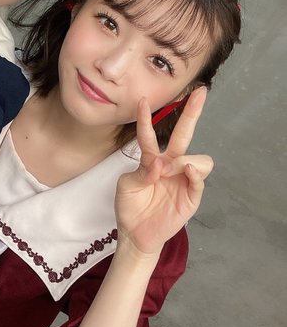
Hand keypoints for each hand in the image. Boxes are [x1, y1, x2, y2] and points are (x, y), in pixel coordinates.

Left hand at [116, 87, 212, 254]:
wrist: (136, 234)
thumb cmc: (130, 207)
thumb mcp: (126, 186)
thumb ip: (140, 173)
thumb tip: (161, 165)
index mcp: (151, 160)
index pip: (150, 135)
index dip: (146, 119)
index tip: (142, 100)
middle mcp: (170, 165)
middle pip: (183, 135)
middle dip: (192, 113)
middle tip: (200, 92)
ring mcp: (182, 178)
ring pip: (197, 158)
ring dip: (183, 160)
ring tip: (168, 174)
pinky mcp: (191, 195)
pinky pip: (199, 179)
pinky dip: (195, 173)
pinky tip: (187, 171)